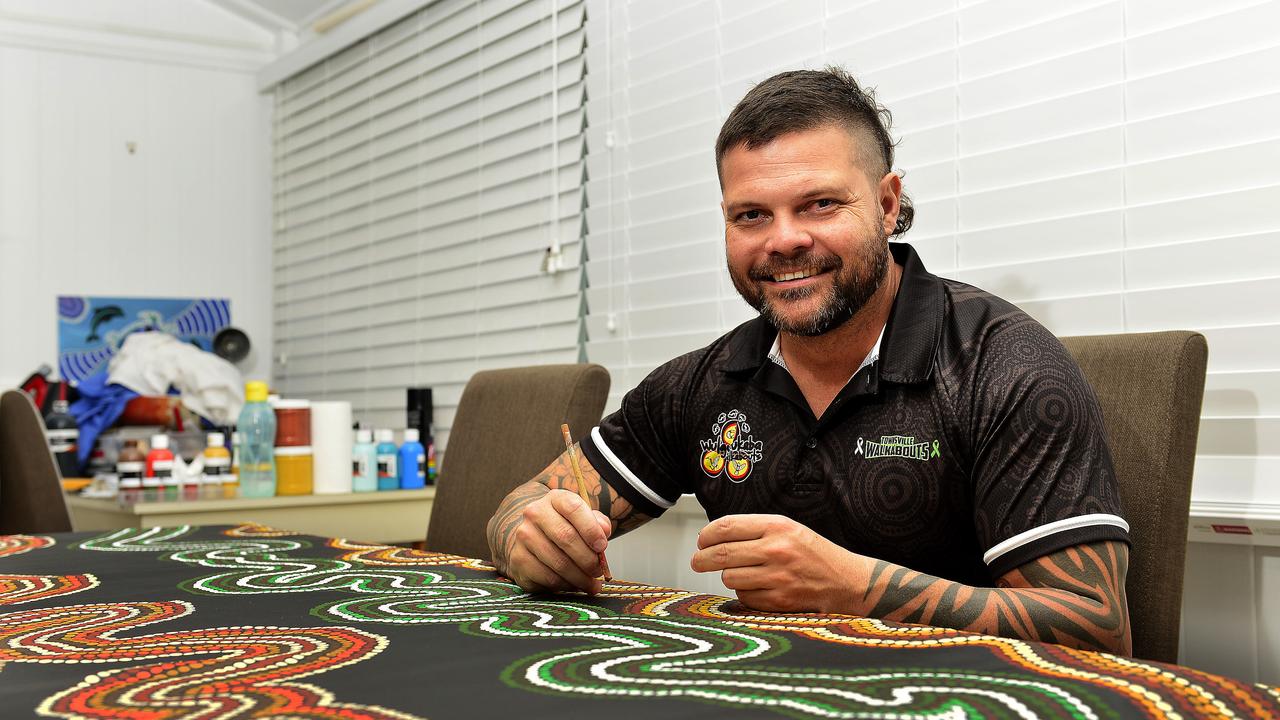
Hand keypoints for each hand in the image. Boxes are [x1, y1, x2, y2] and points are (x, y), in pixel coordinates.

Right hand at [502, 488, 611, 594]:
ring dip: (580, 577)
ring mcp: (524, 537)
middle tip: (599, 570)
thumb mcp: (583, 519)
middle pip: (566, 537)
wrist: (533, 538)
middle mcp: (535, 514)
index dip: (591, 529)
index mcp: (555, 499)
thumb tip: (604, 530)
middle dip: (588, 559)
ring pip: (558, 562)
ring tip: (591, 583)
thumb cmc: (565, 528)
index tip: (602, 546)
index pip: (573, 508)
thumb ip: (598, 522)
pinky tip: (574, 585)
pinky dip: (565, 585)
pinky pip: (547, 578)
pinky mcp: (518, 559)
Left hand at [690, 514, 863, 613]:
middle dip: (702, 558)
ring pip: (729, 577)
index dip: (707, 534)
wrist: (847, 581)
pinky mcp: (779, 600)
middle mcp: (776, 549)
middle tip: (697, 561)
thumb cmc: (813, 554)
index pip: (727, 526)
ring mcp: (777, 577)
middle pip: (722, 554)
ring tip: (740, 573)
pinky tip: (757, 587)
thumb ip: (755, 530)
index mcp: (777, 526)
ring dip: (728, 576)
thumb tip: (713, 536)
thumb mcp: (789, 529)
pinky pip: (744, 597)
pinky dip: (745, 593)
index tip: (701, 540)